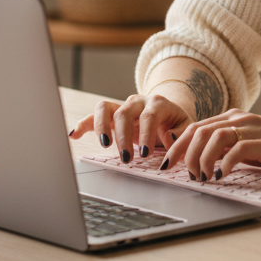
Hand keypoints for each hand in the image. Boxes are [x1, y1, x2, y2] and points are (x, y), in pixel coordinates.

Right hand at [69, 93, 192, 162]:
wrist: (169, 115)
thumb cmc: (177, 125)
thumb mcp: (186, 128)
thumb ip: (182, 135)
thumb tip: (170, 139)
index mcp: (158, 103)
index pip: (149, 116)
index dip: (146, 134)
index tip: (144, 153)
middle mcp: (138, 101)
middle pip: (125, 112)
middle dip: (124, 136)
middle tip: (127, 158)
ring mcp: (123, 106)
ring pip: (106, 107)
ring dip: (102, 127)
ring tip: (105, 145)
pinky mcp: (111, 114)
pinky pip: (94, 115)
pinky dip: (84, 123)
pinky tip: (74, 134)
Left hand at [165, 110, 260, 180]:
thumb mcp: (251, 146)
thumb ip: (229, 148)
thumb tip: (202, 162)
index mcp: (234, 117)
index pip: (196, 127)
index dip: (178, 145)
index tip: (167, 163)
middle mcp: (240, 118)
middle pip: (198, 131)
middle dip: (183, 154)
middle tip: (181, 174)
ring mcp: (252, 128)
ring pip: (212, 138)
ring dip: (202, 159)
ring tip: (202, 177)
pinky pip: (236, 150)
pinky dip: (224, 164)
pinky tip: (221, 176)